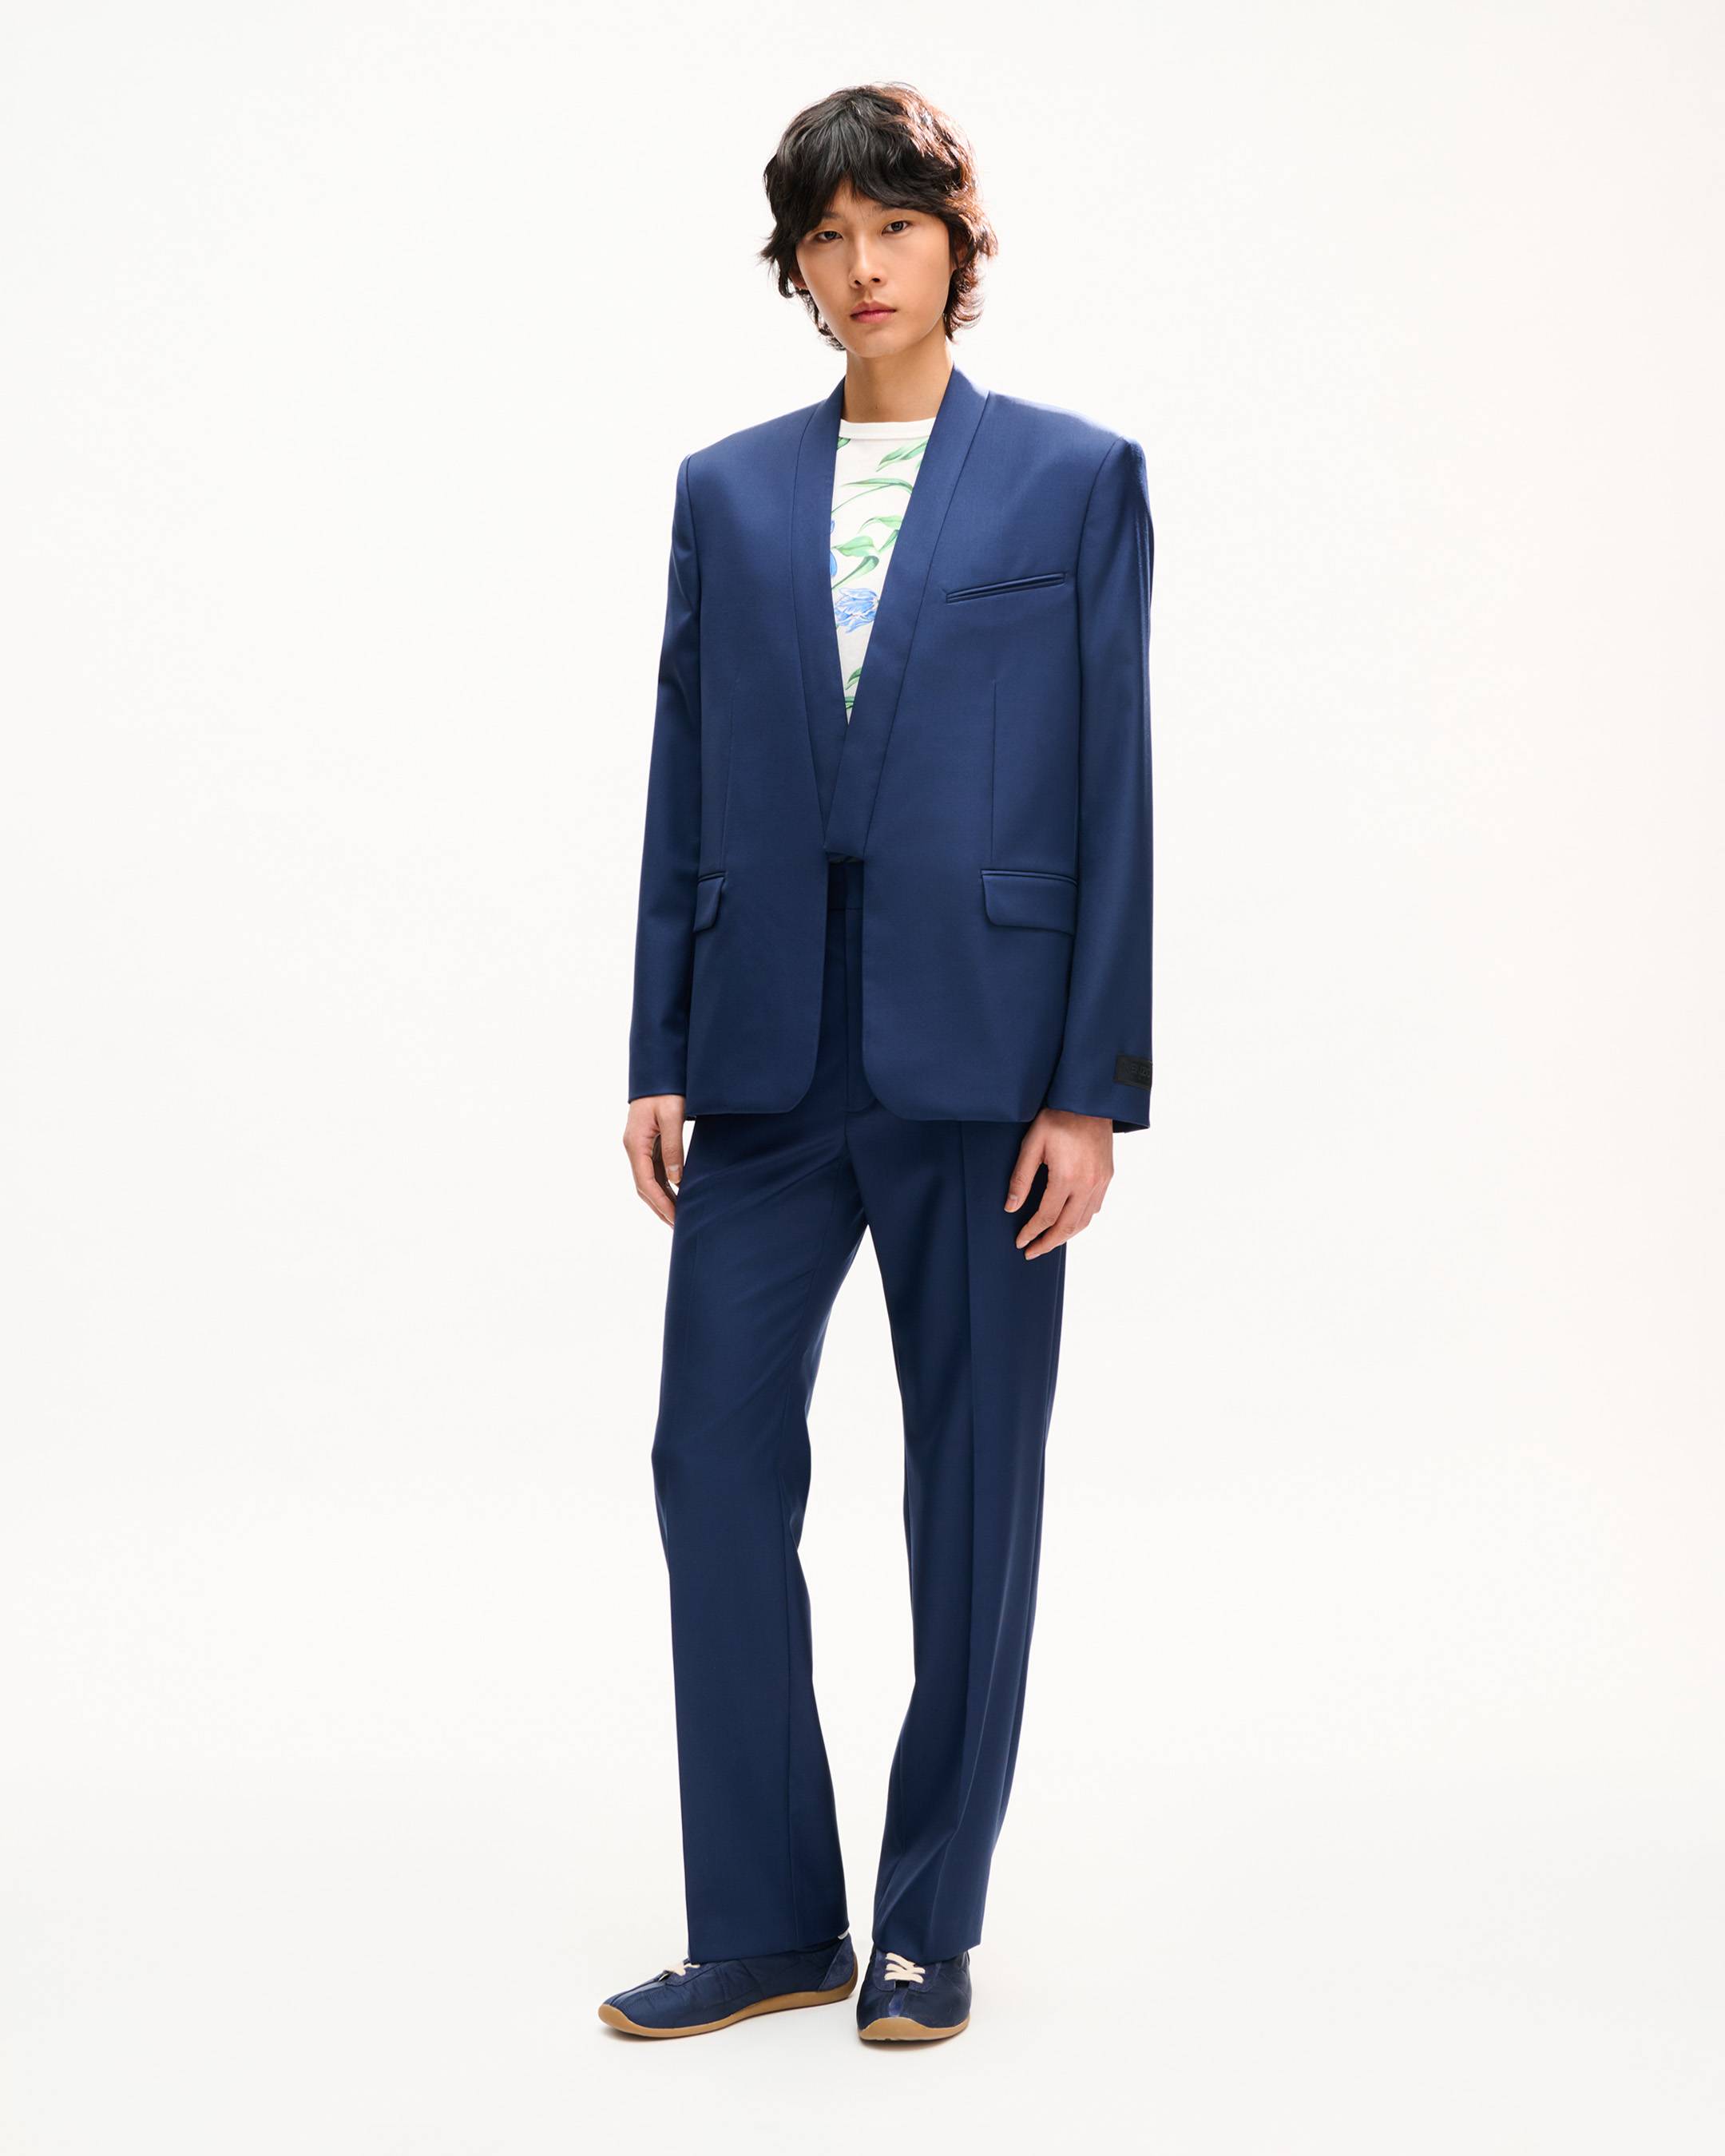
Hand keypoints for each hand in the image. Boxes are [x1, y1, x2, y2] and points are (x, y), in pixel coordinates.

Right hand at [624, 1096, 686, 1225]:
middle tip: (678, 1226)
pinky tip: (676, 1195)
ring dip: (661, 1200)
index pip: (646, 1183)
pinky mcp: (647, 1144)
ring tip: (678, 1217)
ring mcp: (638, 1147)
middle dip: (660, 1208)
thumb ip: (674, 1148)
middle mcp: (633, 1148)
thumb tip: (676, 1180)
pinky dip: (664, 1186)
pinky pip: (653, 1171)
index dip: (662, 1203)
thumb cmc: (665, 1091)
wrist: (657, 1072)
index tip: (676, 1218)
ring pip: (648, 1181)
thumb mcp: (672, 1118)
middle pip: (644, 1187)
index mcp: (635, 1144)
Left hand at [1004, 1108, 1112, 1256]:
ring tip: (1048, 1242)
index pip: (1046, 1217)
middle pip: (1067, 1227)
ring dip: (1065, 1236)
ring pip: (1084, 1221)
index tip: (1020, 1241)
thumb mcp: (1032, 1144)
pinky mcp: (1108, 1177)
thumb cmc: (1057, 1118)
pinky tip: (1068, 1222)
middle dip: (1047, 1243)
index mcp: (1067, 1177)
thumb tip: (1010, 1208)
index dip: (1031, 1232)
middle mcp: (1088, 1184)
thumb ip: (1021, 1178)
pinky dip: (1080, 1221)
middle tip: (1031, 1252)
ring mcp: (1101, 1182)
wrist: (1089, 1101)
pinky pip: (1095, 1208)